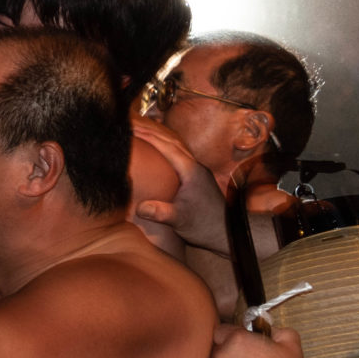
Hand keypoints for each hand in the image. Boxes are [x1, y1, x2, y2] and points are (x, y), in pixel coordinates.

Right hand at [129, 120, 231, 254]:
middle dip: (151, 131)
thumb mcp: (180, 221)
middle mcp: (195, 167)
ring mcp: (197, 171)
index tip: (132, 128)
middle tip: (131, 124)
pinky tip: (156, 151)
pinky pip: (178, 155)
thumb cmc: (205, 226)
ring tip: (141, 131)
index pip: (168, 147)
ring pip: (176, 146)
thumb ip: (162, 213)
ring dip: (159, 137)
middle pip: (172, 142)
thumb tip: (140, 208)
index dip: (149, 137)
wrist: (226, 233)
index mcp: (191, 171)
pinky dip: (165, 147)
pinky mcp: (196, 177)